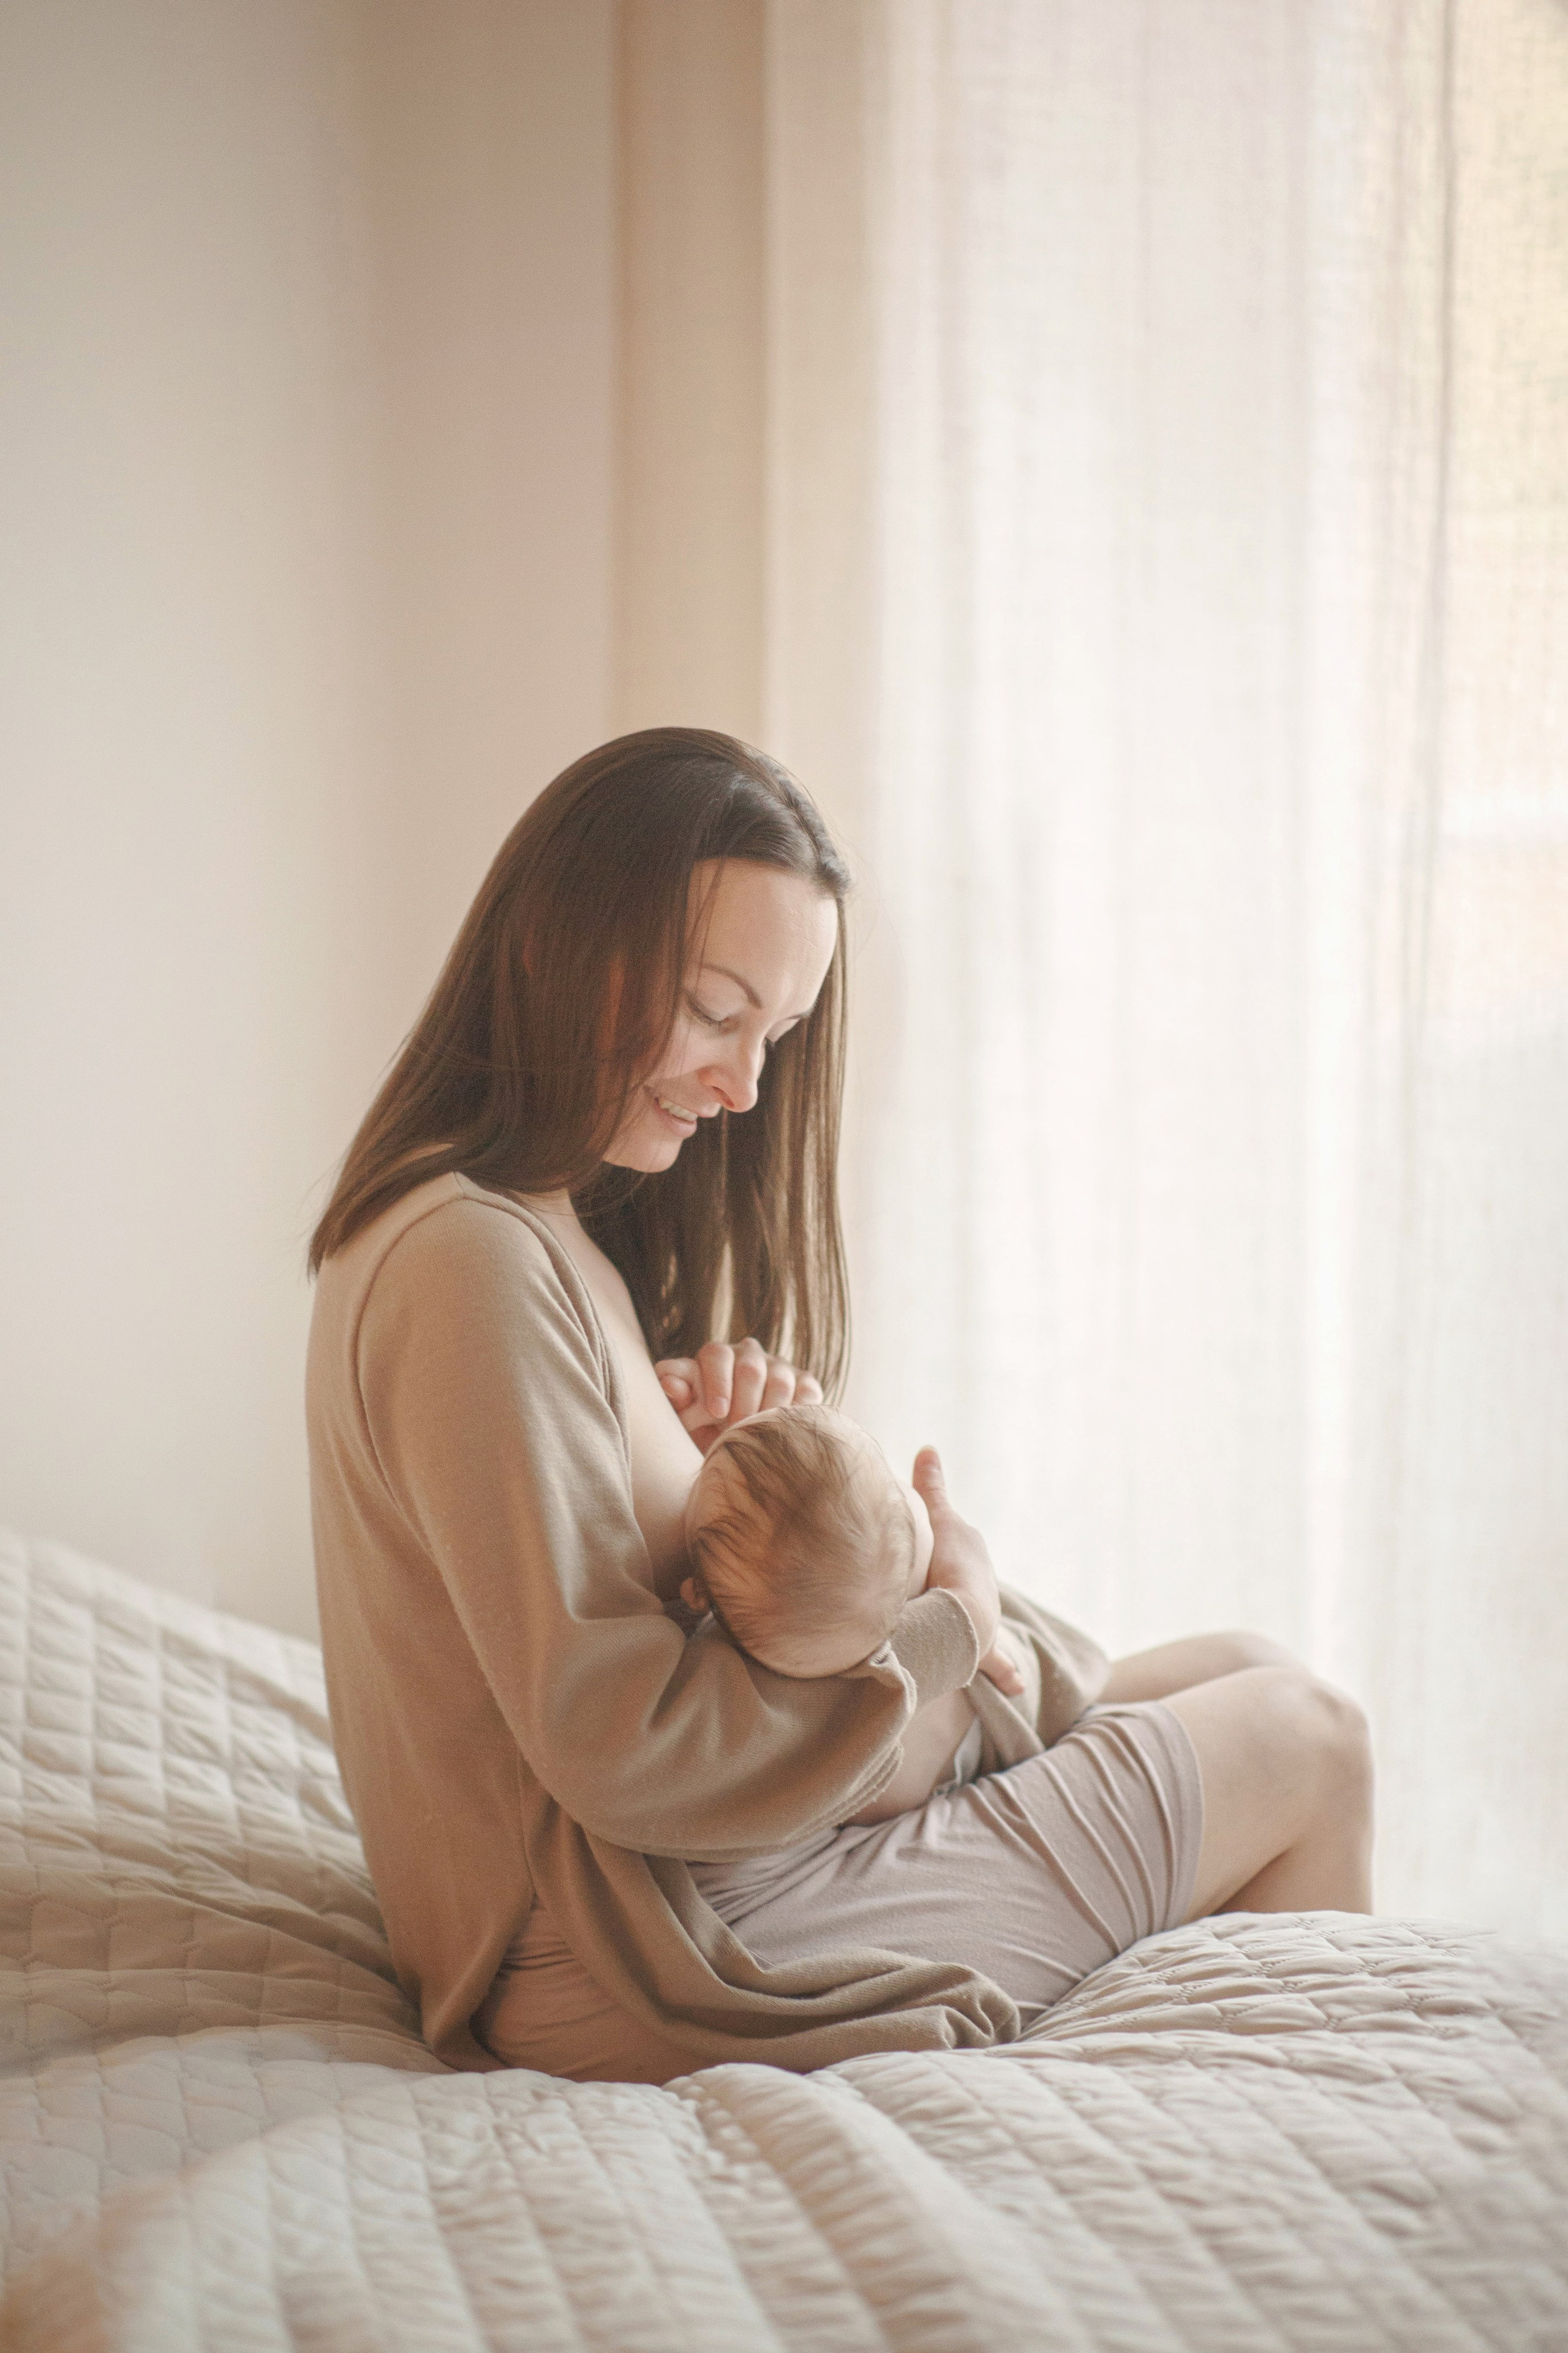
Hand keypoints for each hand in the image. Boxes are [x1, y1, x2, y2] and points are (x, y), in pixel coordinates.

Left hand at [655, 1338, 823, 1453]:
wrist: (744, 1446)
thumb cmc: (707, 1428)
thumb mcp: (688, 1417)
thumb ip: (677, 1399)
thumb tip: (667, 1382)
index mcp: (717, 1356)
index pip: (717, 1355)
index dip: (717, 1382)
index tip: (716, 1412)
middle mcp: (748, 1354)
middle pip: (750, 1368)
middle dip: (743, 1404)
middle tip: (737, 1430)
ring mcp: (778, 1366)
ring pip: (779, 1380)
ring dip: (768, 1411)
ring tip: (759, 1434)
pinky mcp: (804, 1381)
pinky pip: (806, 1390)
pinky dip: (796, 1411)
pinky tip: (784, 1428)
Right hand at [911, 1446, 1024, 1697]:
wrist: (963, 1612)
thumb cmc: (947, 1565)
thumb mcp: (937, 1519)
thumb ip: (930, 1487)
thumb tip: (928, 1447)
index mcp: (970, 1558)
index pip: (963, 1552)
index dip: (954, 1554)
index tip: (952, 1559)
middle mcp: (983, 1588)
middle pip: (975, 1590)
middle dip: (972, 1594)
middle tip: (957, 1599)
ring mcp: (985, 1620)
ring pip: (988, 1628)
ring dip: (988, 1638)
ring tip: (983, 1648)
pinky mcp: (983, 1651)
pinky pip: (1000, 1665)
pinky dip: (1008, 1672)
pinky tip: (1019, 1684)